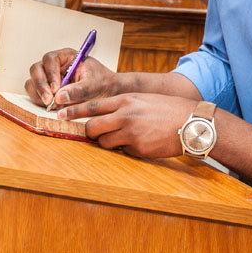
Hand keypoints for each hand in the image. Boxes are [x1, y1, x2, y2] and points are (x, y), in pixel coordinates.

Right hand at [26, 49, 118, 106]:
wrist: (107, 92)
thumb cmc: (102, 83)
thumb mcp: (94, 85)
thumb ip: (78, 90)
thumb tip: (59, 96)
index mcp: (66, 57)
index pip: (50, 59)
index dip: (51, 73)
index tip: (56, 88)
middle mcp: (55, 66)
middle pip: (36, 69)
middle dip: (40, 85)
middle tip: (49, 100)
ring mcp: (49, 78)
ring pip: (32, 82)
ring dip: (38, 94)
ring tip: (51, 105)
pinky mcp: (47, 91)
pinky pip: (35, 94)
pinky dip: (40, 101)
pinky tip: (53, 107)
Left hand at [59, 93, 198, 158]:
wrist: (191, 122)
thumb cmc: (168, 110)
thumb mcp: (142, 100)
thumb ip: (123, 106)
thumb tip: (104, 118)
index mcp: (126, 100)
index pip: (92, 105)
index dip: (73, 111)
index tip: (60, 114)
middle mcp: (125, 115)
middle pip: (92, 127)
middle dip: (90, 133)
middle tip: (93, 135)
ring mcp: (131, 132)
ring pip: (104, 142)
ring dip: (109, 143)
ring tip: (124, 139)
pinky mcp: (138, 148)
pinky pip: (123, 152)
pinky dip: (128, 150)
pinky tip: (142, 143)